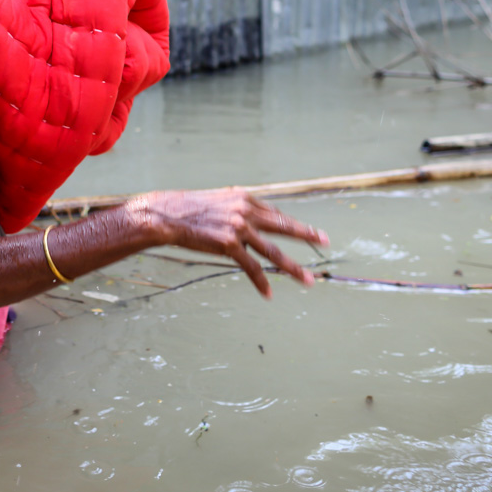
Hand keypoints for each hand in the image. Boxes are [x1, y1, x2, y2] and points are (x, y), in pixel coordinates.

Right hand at [136, 187, 327, 297]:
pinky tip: (269, 293)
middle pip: (283, 226)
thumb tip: (245, 219)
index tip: (303, 229)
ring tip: (309, 280)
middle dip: (306, 234)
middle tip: (325, 239)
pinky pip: (251, 268)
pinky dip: (261, 282)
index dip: (288, 223)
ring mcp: (239, 228)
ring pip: (274, 252)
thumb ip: (234, 208)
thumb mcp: (216, 201)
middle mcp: (245, 211)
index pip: (273, 213)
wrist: (166, 215)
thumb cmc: (186, 209)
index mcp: (243, 198)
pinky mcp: (229, 245)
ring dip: (293, 268)